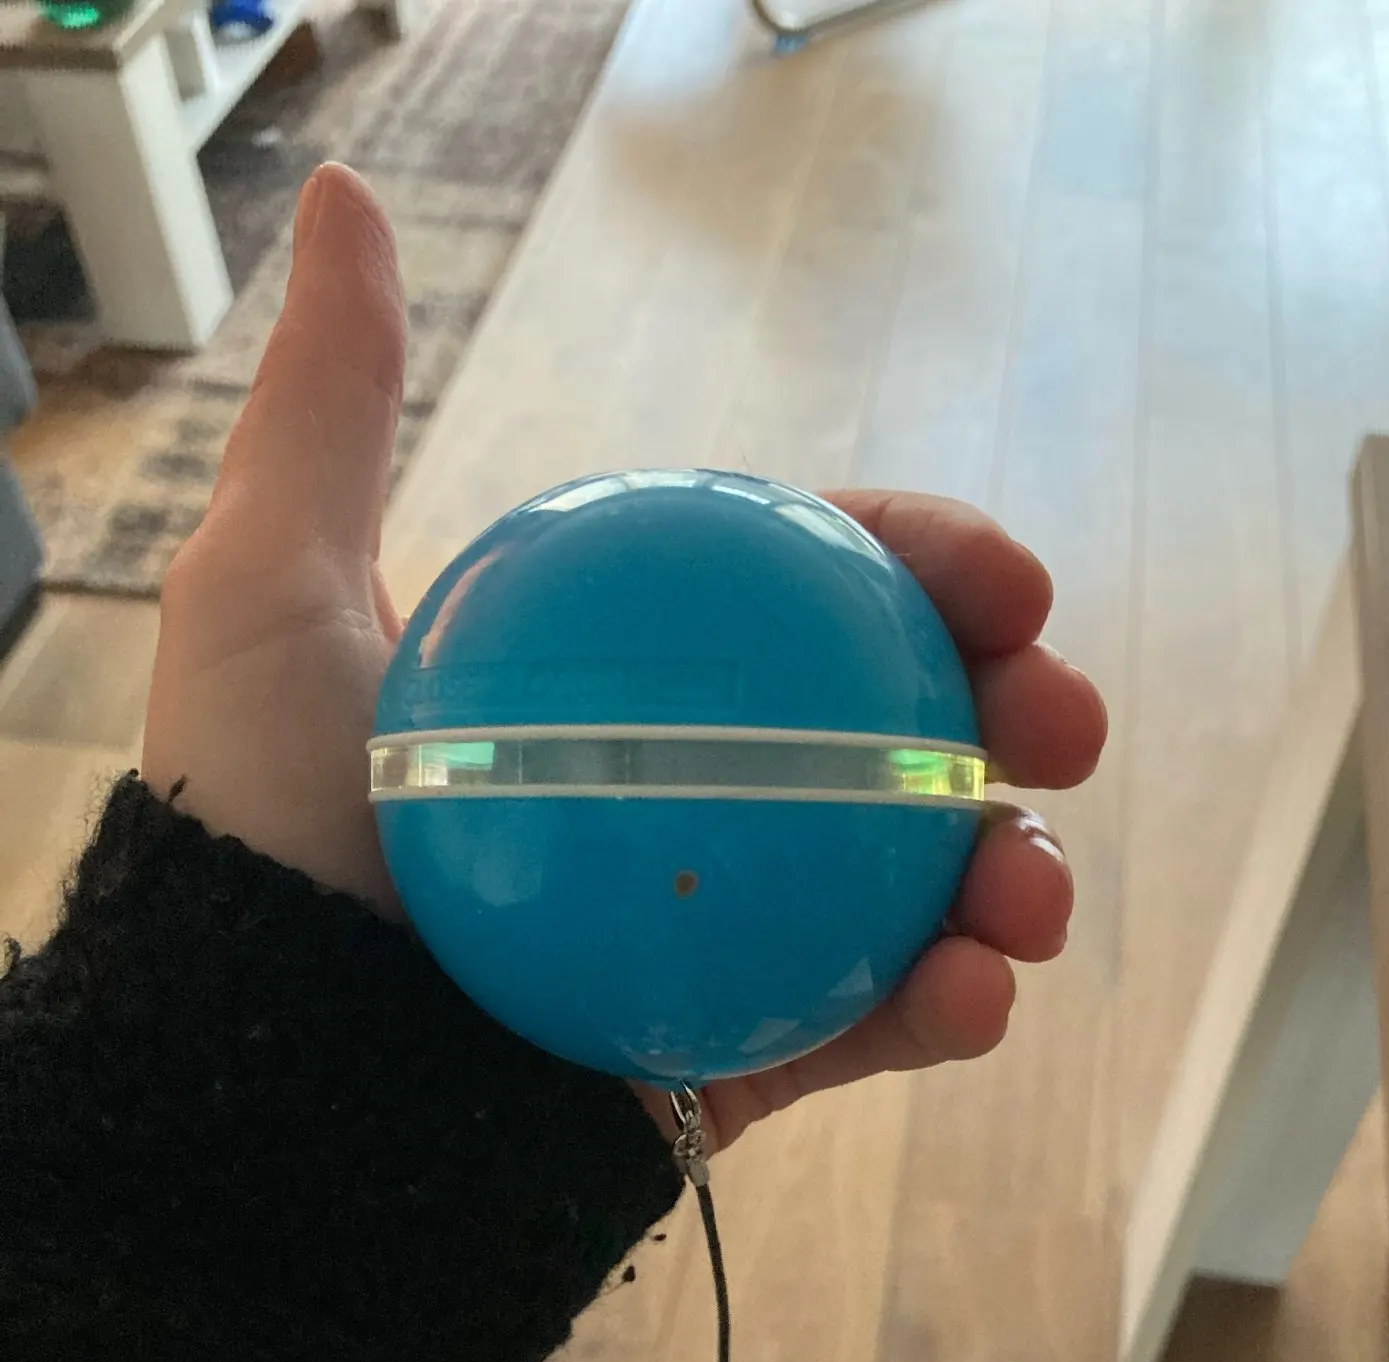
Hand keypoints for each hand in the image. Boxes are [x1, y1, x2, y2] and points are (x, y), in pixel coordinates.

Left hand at [143, 164, 1106, 1154]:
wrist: (263, 1065)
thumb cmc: (259, 826)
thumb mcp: (270, 588)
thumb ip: (331, 408)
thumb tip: (344, 203)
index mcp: (631, 686)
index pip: (806, 602)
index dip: (924, 570)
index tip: (1007, 576)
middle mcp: (697, 800)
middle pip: (899, 736)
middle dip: (1016, 716)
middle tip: (1064, 720)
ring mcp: (733, 932)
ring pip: (919, 886)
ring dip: (1018, 876)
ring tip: (1035, 891)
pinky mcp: (743, 1059)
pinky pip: (872, 1025)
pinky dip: (950, 1010)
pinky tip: (980, 990)